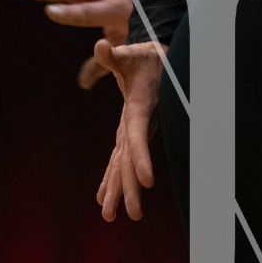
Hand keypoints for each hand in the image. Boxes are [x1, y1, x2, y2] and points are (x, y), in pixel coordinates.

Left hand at [95, 42, 164, 222]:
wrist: (161, 61)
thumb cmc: (146, 57)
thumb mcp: (131, 53)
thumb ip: (115, 54)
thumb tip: (100, 46)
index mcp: (140, 109)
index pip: (138, 137)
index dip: (142, 159)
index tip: (147, 181)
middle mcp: (139, 126)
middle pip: (131, 161)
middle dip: (130, 188)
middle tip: (131, 215)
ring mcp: (134, 132)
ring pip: (124, 165)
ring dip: (119, 190)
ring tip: (109, 216)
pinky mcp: (129, 134)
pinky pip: (119, 160)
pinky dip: (112, 178)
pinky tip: (104, 198)